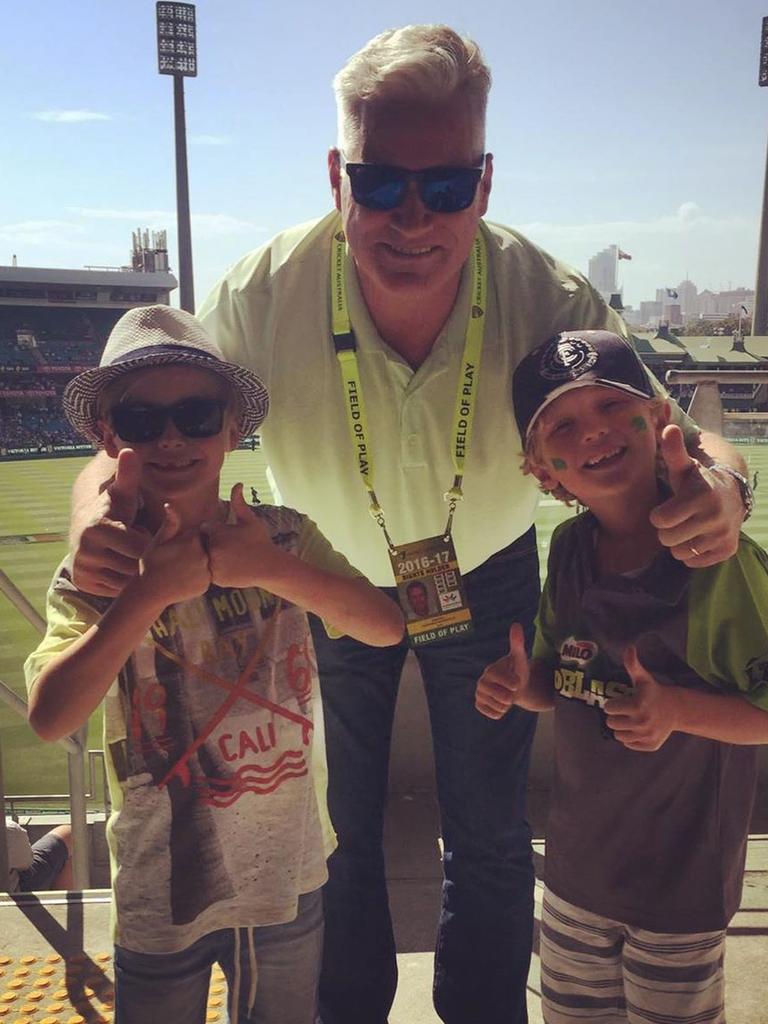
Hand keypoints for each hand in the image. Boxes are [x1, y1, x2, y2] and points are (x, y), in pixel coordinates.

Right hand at [71, 449, 150, 596]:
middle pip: (134, 566)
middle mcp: (86, 550)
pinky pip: (116, 590)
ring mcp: (83, 569)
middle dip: (143, 560)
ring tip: (132, 557)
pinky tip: (123, 567)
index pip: (140, 545)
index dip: (149, 542)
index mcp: (98, 527)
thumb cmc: (115, 512)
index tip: (148, 535)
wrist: (87, 532)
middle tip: (143, 548)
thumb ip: (129, 475)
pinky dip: (124, 583)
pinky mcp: (83, 583)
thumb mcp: (123, 494)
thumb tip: (130, 450)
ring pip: (126, 582)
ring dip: (135, 573)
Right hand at [140, 503, 210, 604]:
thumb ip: (170, 524)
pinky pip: (205, 578)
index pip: (200, 534)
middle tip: (177, 562)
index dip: (188, 540)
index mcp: (193, 541)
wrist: (148, 592)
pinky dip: (197, 578)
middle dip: (195, 552)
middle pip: (205, 549)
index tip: (177, 548)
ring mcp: (206, 572)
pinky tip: (182, 580)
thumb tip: (169, 505)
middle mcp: (203, 556)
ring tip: (179, 571)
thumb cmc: (150, 563)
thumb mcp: (158, 542)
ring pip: (207, 563)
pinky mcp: (206, 585)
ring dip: (197, 565)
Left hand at [202, 483, 275, 588]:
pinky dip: (218, 571)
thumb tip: (238, 483)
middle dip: (213, 545)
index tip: (229, 537)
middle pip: (203, 545)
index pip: (205, 529)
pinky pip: (210, 574)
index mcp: (217, 532)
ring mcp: (214, 565)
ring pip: (205, 560)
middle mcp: (213, 548)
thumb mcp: (250, 520)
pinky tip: (233, 568)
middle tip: (232, 550)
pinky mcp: (217, 579)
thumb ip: (239, 503)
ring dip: (214, 559)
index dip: (216, 532)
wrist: (270, 566)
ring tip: (233, 559)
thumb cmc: (260, 541)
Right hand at [475, 623, 529, 718]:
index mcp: (490, 671)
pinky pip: (494, 714)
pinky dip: (501, 711)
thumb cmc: (516, 671)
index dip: (514, 683)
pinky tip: (501, 703)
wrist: (514, 687)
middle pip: (503, 698)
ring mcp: (479, 695)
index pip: (506, 683)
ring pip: (500, 707)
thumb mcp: (519, 657)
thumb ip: (517, 643)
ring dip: (507, 704)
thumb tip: (516, 624)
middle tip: (512, 690)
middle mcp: (481, 683)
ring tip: (507, 695)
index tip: (518, 682)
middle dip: (512, 696)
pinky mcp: (479, 705)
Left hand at [603, 646, 678, 750]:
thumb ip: (632, 664)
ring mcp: (647, 735)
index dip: (613, 703)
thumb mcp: (642, 678)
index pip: (609, 708)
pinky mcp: (651, 745)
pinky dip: (631, 738)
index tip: (621, 701)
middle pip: (611, 723)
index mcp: (637, 706)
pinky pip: (629, 744)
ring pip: (618, 736)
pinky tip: (638, 728)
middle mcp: (642, 723)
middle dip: (616, 716)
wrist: (676, 709)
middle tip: (625, 711)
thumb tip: (629, 647)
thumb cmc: (654, 692)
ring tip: (631, 719)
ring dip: (622, 728)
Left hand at [649, 425, 741, 566]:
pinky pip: (693, 563)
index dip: (659, 515)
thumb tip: (668, 428)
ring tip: (688, 528)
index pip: (659, 520)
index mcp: (700, 496)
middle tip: (677, 519)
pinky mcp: (727, 551)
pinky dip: (692, 554)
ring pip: (679, 553)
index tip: (668, 507)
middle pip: (667, 539)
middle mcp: (715, 517)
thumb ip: (674, 452)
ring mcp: (722, 536)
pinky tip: (698, 537)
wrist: (731, 498)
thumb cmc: (697, 483)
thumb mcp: (684, 468)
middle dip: (667, 530)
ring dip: (678, 543)